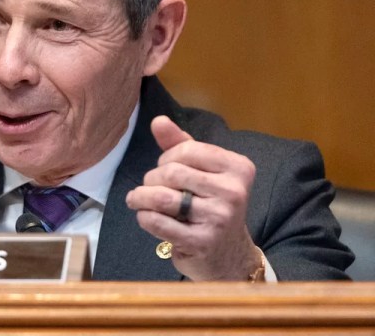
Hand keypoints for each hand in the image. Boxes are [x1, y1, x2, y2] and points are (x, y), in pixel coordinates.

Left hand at [125, 115, 261, 280]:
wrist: (228, 254)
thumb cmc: (210, 205)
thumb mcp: (201, 171)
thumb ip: (180, 144)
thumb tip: (158, 121)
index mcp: (238, 168)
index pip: (187, 149)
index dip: (166, 158)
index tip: (165, 168)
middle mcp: (234, 192)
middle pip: (171, 173)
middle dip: (152, 179)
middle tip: (151, 187)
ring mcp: (220, 218)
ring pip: (161, 197)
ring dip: (140, 197)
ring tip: (137, 200)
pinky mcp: (202, 242)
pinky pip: (157, 221)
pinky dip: (144, 217)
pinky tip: (146, 217)